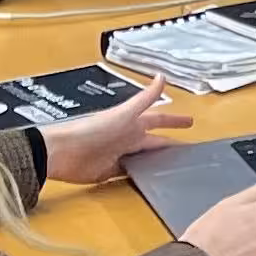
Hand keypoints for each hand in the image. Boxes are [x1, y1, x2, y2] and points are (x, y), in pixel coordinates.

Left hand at [39, 73, 188, 186]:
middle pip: (154, 141)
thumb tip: (162, 75)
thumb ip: (144, 98)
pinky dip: (142, 175)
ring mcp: (119, 156)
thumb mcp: (123, 113)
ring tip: (176, 168)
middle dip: (170, 143)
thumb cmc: (94, 129)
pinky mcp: (110, 172)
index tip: (191, 123)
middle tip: (189, 149)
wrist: (64, 152)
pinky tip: (152, 180)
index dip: (174, 121)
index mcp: (132, 123)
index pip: (159, 120)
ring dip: (158, 161)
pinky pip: (131, 173)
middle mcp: (128, 138)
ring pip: (145, 158)